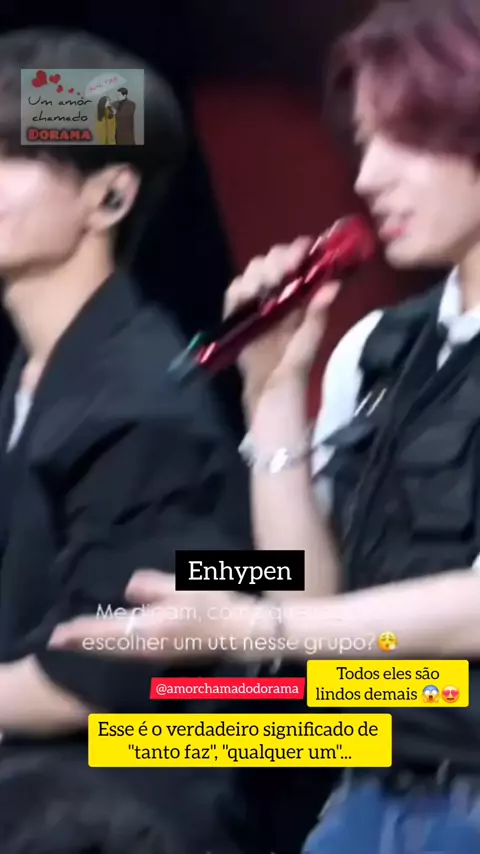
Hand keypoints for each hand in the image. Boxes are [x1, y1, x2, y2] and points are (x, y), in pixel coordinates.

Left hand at [48, 571, 262, 660]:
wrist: (241, 634)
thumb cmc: (216, 606)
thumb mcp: (185, 587)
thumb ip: (154, 588)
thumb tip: (128, 590)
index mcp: (151, 630)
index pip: (108, 632)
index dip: (82, 633)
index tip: (58, 635)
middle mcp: (148, 648)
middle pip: (107, 648)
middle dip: (81, 644)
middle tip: (55, 641)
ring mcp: (156, 656)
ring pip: (116, 654)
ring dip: (93, 648)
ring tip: (74, 642)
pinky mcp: (163, 657)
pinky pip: (126, 655)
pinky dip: (110, 650)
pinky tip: (107, 645)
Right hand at [224, 238, 339, 407]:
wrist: (271, 394)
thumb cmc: (295, 367)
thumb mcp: (310, 341)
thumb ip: (318, 314)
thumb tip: (334, 285)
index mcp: (298, 294)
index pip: (297, 260)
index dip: (299, 250)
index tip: (305, 249)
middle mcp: (276, 293)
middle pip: (272, 260)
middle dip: (279, 259)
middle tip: (287, 270)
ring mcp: (254, 303)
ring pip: (252, 272)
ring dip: (260, 272)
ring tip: (269, 285)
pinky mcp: (235, 316)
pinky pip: (233, 293)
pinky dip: (240, 289)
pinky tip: (249, 294)